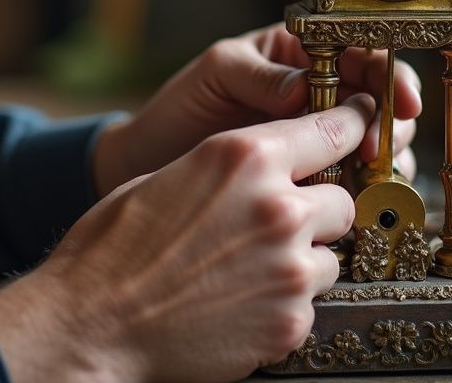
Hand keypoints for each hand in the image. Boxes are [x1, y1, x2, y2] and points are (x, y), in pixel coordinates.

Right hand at [0, 99, 373, 382]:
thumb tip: (274, 159)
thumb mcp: (176, 170)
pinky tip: (242, 300)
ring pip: (331, 256)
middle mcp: (278, 207)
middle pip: (343, 200)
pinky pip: (310, 303)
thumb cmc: (118, 241)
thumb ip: (237, 162)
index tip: (358, 131)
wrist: (92, 321)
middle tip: (281, 220)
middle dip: (321, 208)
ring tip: (251, 266)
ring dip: (303, 258)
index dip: (351, 128)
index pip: (334, 128)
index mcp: (247, 156)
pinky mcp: (288, 323)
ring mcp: (288, 269)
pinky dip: (286, 302)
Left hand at [93, 24, 421, 195]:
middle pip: (382, 102)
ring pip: (379, 147)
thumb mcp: (216, 75)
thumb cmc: (180, 107)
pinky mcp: (314, 183)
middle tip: (378, 149)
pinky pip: (355, 186)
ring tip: (367, 179)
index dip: (389, 73)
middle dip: (392, 123)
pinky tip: (355, 203)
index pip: (360, 52)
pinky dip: (365, 194)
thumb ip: (260, 76)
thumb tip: (305, 87)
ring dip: (386, 162)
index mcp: (301, 54)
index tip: (400, 101)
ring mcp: (320, 142)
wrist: (151, 163)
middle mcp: (320, 95)